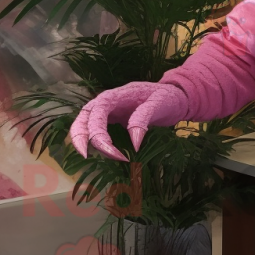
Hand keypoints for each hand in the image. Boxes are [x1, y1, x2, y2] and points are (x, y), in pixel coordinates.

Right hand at [70, 82, 187, 160]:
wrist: (173, 96)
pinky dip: (96, 144)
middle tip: (88, 158)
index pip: (96, 114)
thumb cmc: (166, 97)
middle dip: (81, 140)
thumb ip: (143, 119)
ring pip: (84, 127)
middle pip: (82, 120)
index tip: (108, 151)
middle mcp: (105, 103)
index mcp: (114, 96)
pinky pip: (95, 132)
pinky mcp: (110, 121)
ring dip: (88, 144)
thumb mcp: (159, 103)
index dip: (95, 133)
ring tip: (111, 156)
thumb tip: (133, 144)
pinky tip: (109, 154)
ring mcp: (106, 112)